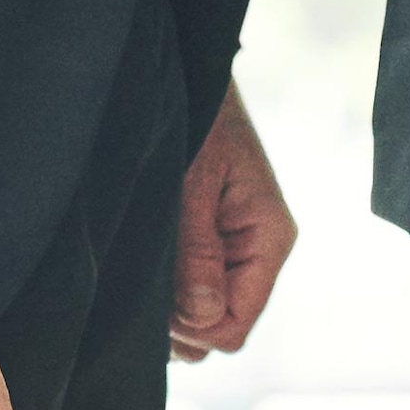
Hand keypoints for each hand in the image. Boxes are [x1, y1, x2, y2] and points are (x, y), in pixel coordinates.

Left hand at [169, 86, 293, 360]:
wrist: (191, 80)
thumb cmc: (198, 122)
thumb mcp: (193, 183)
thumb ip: (197, 250)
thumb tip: (203, 316)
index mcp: (268, 239)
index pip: (235, 325)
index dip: (195, 327)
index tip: (159, 302)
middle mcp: (255, 254)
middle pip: (217, 330)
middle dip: (179, 324)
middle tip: (142, 285)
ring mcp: (232, 253)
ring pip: (200, 317)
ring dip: (168, 308)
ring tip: (141, 269)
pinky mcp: (209, 247)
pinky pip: (189, 293)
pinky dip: (165, 292)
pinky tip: (145, 264)